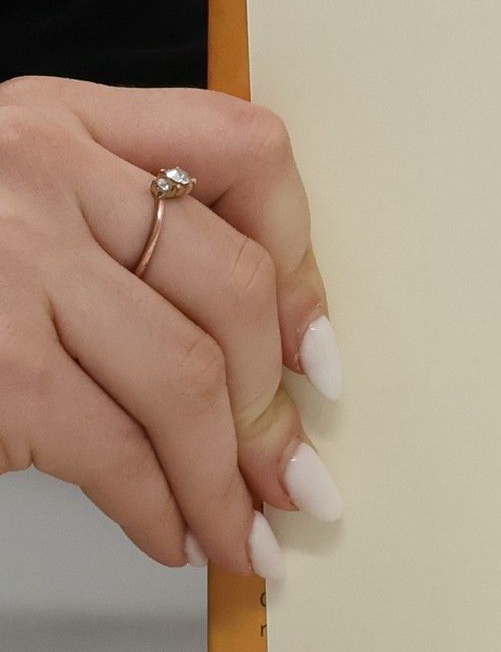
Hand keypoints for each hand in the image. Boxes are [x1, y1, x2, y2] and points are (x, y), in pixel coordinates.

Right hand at [0, 76, 340, 576]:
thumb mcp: (11, 202)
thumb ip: (119, 234)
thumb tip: (271, 361)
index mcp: (62, 117)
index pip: (245, 151)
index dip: (300, 263)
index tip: (318, 350)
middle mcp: (40, 171)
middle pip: (230, 284)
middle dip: (274, 403)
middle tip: (295, 477)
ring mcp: (10, 264)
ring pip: (185, 376)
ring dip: (229, 475)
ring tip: (247, 531)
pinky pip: (112, 447)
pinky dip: (157, 505)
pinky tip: (169, 534)